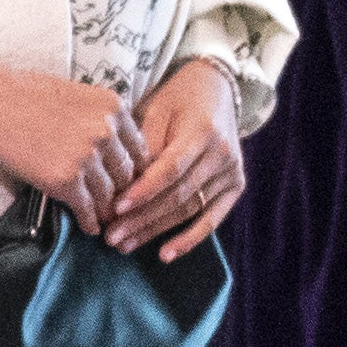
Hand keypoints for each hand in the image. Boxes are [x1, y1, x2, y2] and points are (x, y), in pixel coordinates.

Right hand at [0, 49, 145, 221]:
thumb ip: (101, 118)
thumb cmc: (25, 93)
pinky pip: (86, 208)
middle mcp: (107, 132)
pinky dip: (89, 221)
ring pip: (109, 195)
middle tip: (118, 206)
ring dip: (107, 211)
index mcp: (114, 109)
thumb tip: (111, 145)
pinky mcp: (64, 180)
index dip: (133, 170)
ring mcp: (87, 157)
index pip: (138, 149)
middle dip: (124, 193)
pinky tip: (89, 227)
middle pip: (128, 175)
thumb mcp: (78, 96)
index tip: (125, 182)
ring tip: (105, 221)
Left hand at [101, 57, 246, 259]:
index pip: (170, 169)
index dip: (143, 191)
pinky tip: (166, 254)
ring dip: (156, 231)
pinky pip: (212, 218)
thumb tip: (121, 185)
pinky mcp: (235, 186)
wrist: (216, 91)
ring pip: (190, 209)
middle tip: (111, 236)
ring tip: (124, 244)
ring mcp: (231, 172)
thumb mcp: (156, 110)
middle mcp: (222, 154)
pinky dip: (190, 239)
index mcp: (202, 131)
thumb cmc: (176, 100)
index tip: (116, 208)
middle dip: (142, 218)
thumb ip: (143, 146)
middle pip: (178, 195)